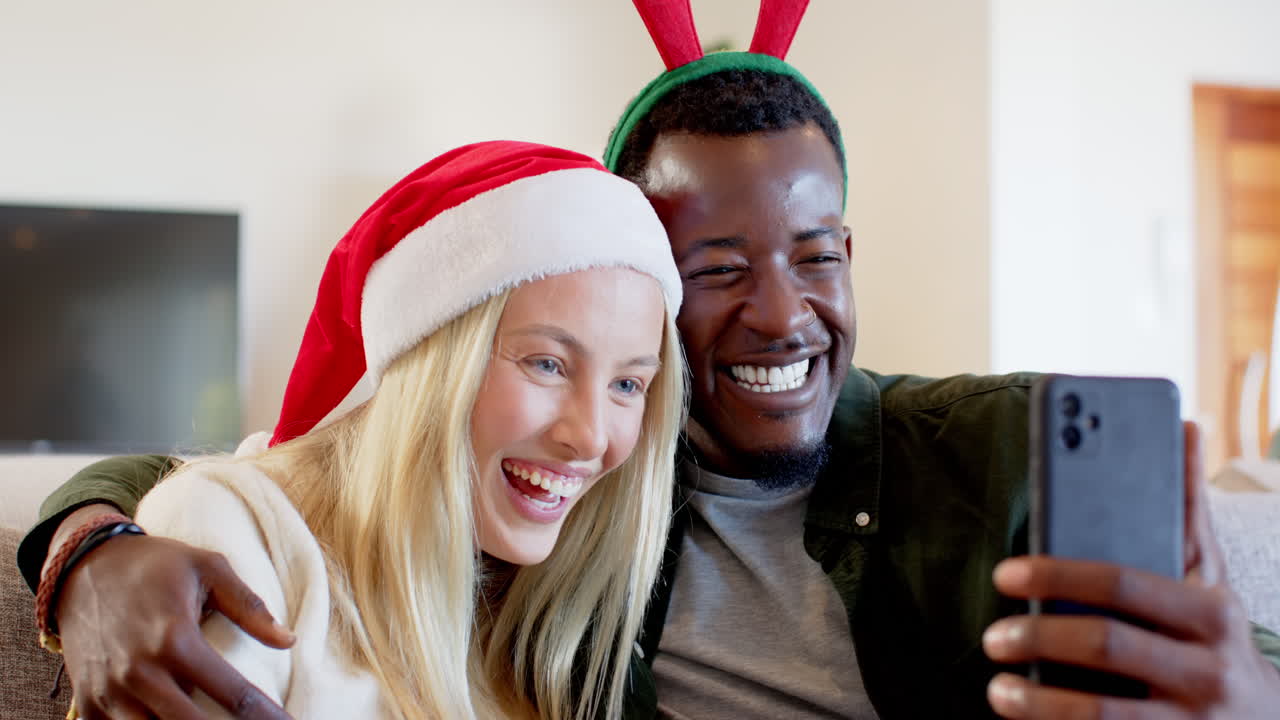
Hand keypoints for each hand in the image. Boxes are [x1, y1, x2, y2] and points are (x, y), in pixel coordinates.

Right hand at [55, 527, 295, 718]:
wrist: (82, 566)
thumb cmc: (155, 564)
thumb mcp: (208, 568)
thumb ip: (249, 606)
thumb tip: (288, 641)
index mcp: (176, 640)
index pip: (233, 694)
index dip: (266, 716)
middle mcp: (141, 673)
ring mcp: (110, 692)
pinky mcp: (87, 701)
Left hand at [983, 421, 1279, 717]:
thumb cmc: (1216, 635)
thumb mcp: (1210, 575)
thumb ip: (1186, 509)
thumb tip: (1183, 425)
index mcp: (1210, 612)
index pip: (1123, 584)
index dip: (1057, 575)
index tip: (1004, 574)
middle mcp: (1208, 670)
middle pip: (1107, 645)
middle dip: (1040, 637)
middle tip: (992, 636)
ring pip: (1102, 714)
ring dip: (1039, 702)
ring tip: (999, 688)